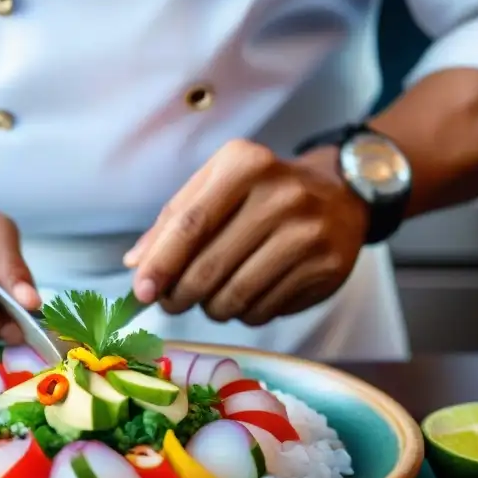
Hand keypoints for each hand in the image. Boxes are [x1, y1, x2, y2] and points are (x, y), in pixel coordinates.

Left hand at [124, 140, 368, 325]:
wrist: (340, 195)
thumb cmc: (262, 193)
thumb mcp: (216, 186)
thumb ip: (173, 220)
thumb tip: (136, 264)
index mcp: (244, 165)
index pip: (191, 224)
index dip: (161, 263)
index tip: (141, 291)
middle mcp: (280, 195)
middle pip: (209, 267)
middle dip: (180, 295)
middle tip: (172, 301)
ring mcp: (307, 233)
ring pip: (235, 296)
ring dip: (213, 308)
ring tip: (214, 296)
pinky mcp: (326, 267)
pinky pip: (264, 309)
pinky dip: (245, 312)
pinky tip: (249, 294)